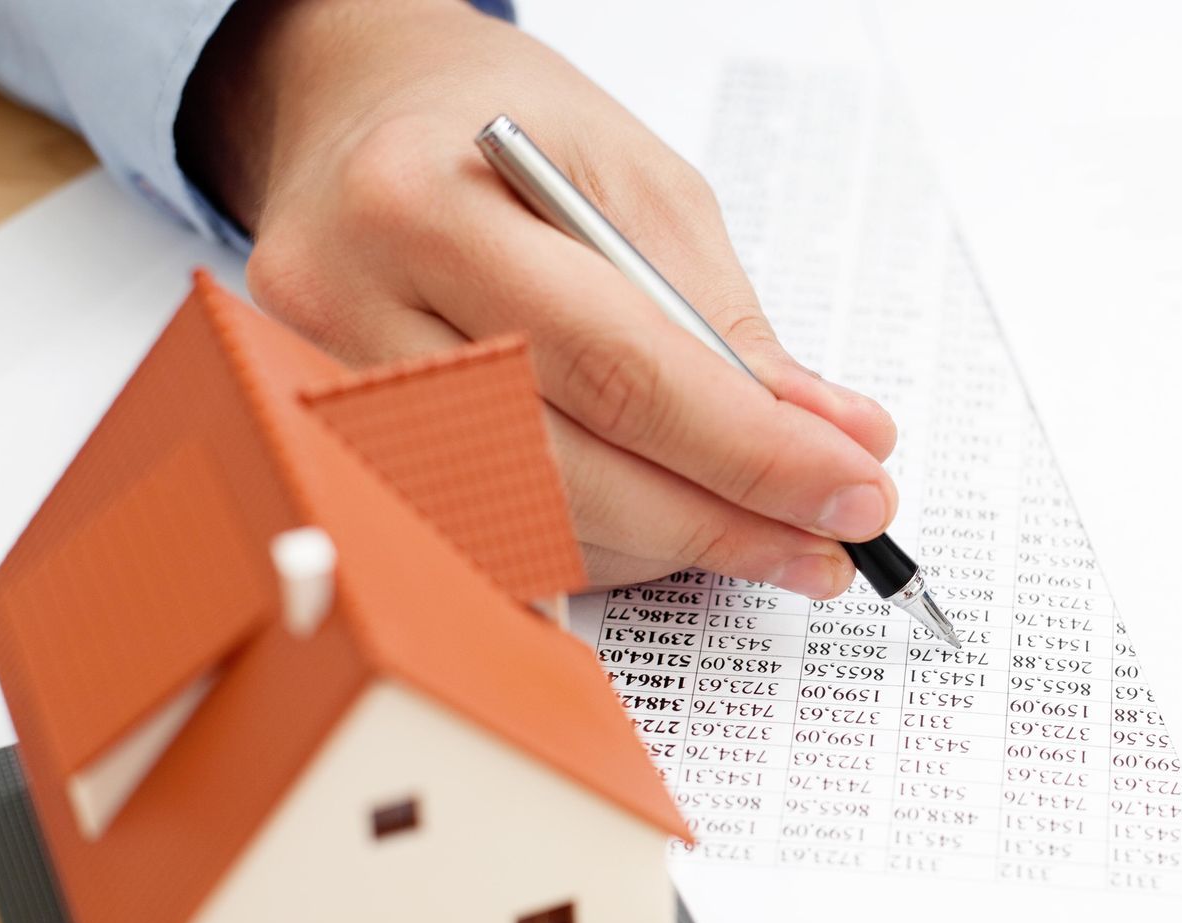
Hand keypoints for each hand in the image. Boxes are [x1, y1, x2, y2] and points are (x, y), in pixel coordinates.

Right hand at [177, 0, 897, 594]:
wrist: (359, 116)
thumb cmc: (501, 128)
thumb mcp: (639, 181)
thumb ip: (727, 322)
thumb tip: (830, 440)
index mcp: (421, 201)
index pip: (617, 366)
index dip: (750, 450)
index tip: (854, 490)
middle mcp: (346, 306)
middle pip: (568, 470)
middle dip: (724, 521)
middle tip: (831, 541)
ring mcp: (326, 396)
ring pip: (533, 526)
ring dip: (673, 547)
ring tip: (773, 534)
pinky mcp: (345, 456)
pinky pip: (497, 541)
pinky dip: (607, 548)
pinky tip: (676, 526)